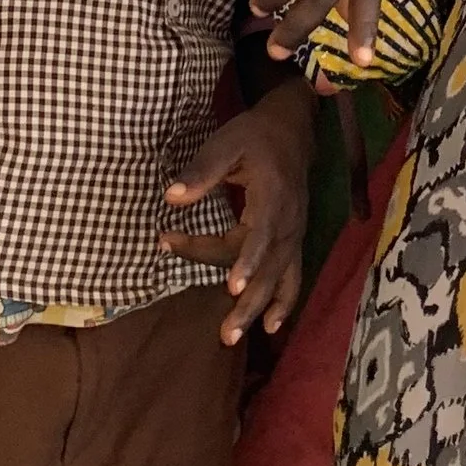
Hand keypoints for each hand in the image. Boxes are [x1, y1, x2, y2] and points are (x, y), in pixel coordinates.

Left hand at [161, 77, 312, 337]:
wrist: (292, 130)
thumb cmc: (254, 136)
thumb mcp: (226, 143)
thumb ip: (201, 171)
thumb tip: (171, 198)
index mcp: (273, 197)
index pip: (257, 237)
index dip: (246, 262)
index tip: (229, 285)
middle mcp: (288, 222)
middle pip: (268, 269)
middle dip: (246, 301)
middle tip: (223, 332)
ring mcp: (294, 233)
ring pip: (279, 279)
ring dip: (259, 309)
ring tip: (234, 335)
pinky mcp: (294, 239)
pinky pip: (293, 276)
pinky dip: (285, 302)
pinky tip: (271, 326)